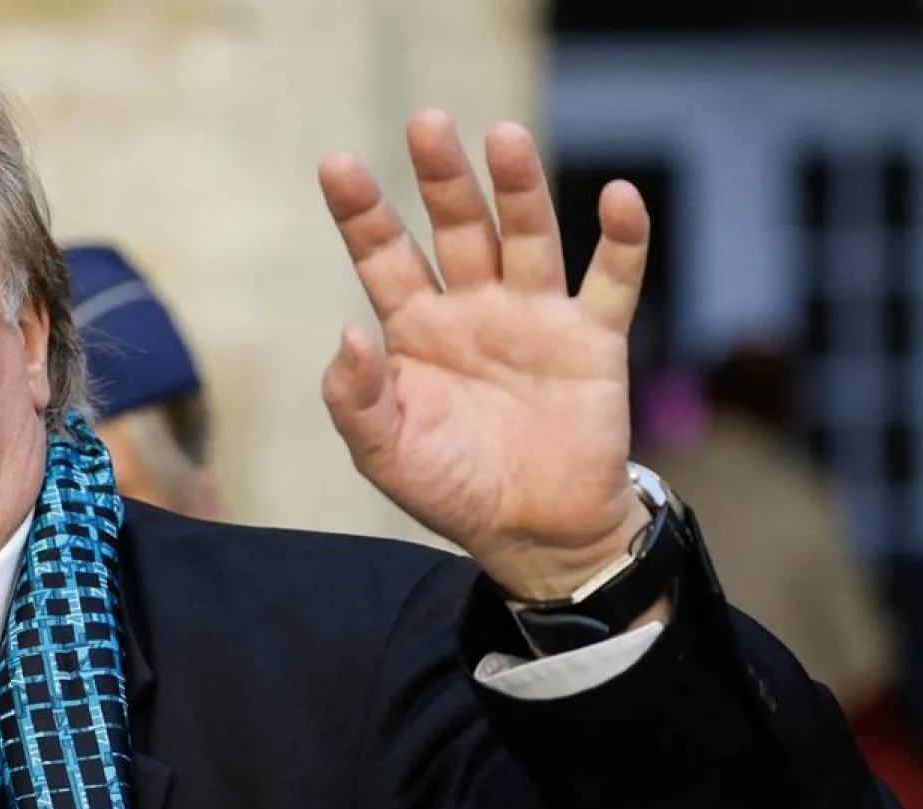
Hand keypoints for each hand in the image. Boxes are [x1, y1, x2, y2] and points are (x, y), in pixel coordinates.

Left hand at [318, 110, 651, 600]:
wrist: (534, 534)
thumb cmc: (452, 489)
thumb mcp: (383, 452)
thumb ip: (355, 398)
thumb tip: (347, 333)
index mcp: (416, 329)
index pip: (384, 255)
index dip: (362, 213)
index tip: (336, 165)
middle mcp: (474, 308)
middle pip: (457, 227)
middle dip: (442, 178)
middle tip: (427, 125)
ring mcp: (535, 317)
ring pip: (529, 236)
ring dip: (519, 189)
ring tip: (505, 138)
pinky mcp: (593, 340)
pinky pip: (613, 280)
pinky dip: (622, 239)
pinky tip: (619, 198)